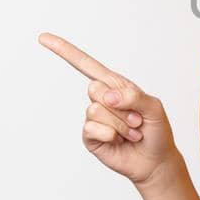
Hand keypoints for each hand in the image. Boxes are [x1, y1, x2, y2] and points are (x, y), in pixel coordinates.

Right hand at [39, 32, 176, 188]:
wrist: (155, 161)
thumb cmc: (156, 131)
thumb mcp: (154, 108)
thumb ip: (134, 96)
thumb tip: (107, 96)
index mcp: (115, 85)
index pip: (86, 64)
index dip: (65, 51)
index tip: (43, 38)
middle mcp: (101, 99)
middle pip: (94, 89)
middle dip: (121, 107)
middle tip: (136, 119)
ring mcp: (94, 118)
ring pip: (95, 110)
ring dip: (120, 124)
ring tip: (131, 132)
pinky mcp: (90, 137)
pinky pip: (92, 128)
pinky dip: (111, 135)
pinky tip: (119, 141)